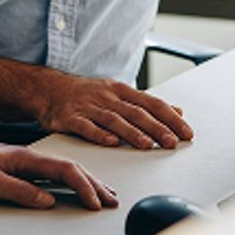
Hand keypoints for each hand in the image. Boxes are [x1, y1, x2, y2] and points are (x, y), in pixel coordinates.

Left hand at [0, 135, 117, 209]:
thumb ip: (20, 191)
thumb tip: (48, 200)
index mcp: (25, 158)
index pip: (64, 170)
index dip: (84, 187)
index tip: (96, 203)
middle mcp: (29, 157)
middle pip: (71, 168)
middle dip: (94, 184)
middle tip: (112, 200)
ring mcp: (26, 161)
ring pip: (65, 169)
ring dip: (86, 181)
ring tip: (103, 193)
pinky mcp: (20, 168)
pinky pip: (54, 173)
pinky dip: (71, 180)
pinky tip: (74, 187)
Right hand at [32, 71, 193, 149]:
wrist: (48, 89)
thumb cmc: (86, 94)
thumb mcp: (118, 93)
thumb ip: (147, 104)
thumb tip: (177, 111)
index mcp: (120, 90)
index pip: (151, 103)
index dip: (170, 118)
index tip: (186, 132)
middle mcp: (106, 97)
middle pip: (135, 112)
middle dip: (157, 128)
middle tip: (173, 142)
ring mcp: (87, 106)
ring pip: (114, 120)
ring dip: (132, 133)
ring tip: (148, 145)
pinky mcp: (69, 117)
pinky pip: (86, 127)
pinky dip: (99, 134)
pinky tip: (111, 142)